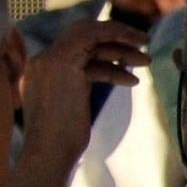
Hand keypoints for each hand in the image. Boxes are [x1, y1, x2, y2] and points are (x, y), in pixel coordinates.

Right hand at [18, 18, 147, 182]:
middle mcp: (42, 59)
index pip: (74, 44)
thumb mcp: (69, 105)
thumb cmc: (60, 142)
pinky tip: (134, 79)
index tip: (124, 54)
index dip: (102, 45)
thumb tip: (105, 70)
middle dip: (114, 35)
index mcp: (40, 69)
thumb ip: (78, 84)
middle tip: (142, 44)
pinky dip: (118, 52)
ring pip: (90, 34)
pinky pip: (94, 41)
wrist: (48, 154)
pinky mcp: (63, 63)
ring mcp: (51, 60)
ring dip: (122, 42)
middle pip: (82, 32)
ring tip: (146, 59)